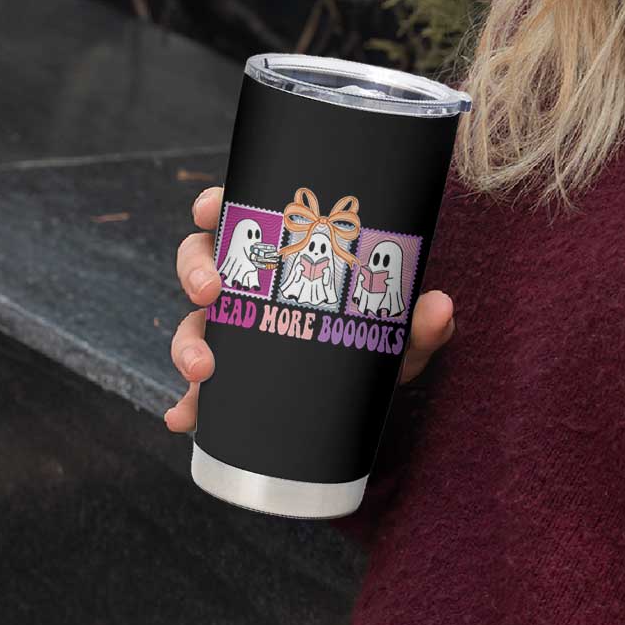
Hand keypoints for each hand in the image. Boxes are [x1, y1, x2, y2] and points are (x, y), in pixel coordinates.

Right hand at [164, 186, 455, 431]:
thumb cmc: (380, 336)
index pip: (240, 216)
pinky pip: (199, 389)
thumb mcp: (401, 329)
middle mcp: (252, 285)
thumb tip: (440, 307)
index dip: (215, 206)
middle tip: (211, 290)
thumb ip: (420, 320)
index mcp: (284, 252)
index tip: (210, 208)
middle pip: (201, 262)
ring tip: (202, 369)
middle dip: (196, 272)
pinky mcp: (233, 378)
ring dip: (187, 342)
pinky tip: (184, 418)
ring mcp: (236, 330)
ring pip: (193, 322)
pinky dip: (187, 403)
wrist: (372, 386)